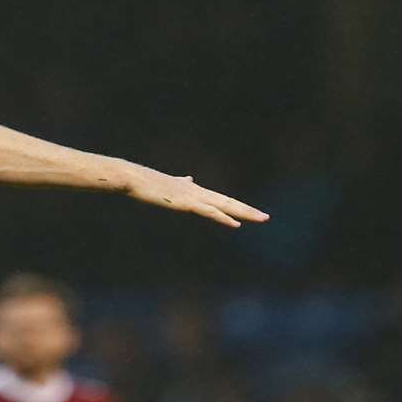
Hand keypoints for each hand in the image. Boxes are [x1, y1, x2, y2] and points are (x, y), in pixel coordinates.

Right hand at [118, 162, 269, 227]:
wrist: (134, 178)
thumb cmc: (148, 183)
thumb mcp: (170, 184)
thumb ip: (182, 183)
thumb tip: (190, 178)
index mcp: (196, 191)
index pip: (222, 200)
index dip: (238, 206)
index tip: (252, 213)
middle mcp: (199, 192)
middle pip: (229, 202)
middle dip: (248, 210)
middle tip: (266, 218)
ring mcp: (193, 197)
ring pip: (224, 206)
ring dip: (244, 213)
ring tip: (261, 219)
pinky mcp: (185, 203)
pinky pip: (209, 212)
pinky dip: (223, 218)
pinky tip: (236, 223)